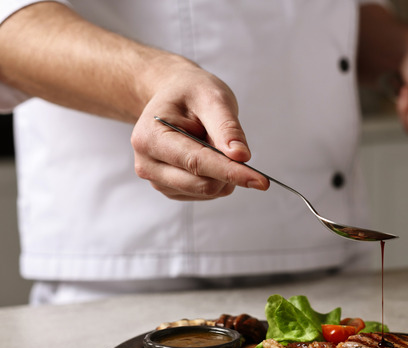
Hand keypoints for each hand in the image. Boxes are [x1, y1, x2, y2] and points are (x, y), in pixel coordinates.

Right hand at [131, 61, 268, 200]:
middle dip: (230, 171)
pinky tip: (210, 156)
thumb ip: (226, 127)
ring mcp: (157, 180)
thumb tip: (240, 157)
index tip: (260, 181)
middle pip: (202, 184)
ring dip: (223, 174)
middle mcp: (147, 164)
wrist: (174, 96)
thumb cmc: (190, 93)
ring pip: (207, 192)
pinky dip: (218, 178)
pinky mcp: (170, 188)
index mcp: (150, 138)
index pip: (197, 163)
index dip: (231, 172)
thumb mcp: (212, 97)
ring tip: (213, 142)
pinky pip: (205, 194)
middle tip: (237, 147)